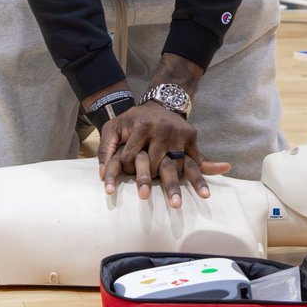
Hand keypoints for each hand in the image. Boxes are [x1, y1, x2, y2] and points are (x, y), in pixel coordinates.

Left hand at [97, 103, 229, 207]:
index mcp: (141, 125)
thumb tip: (101, 175)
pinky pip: (196, 159)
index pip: (132, 156)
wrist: (161, 101)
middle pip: (154, 163)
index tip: (125, 172)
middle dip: (149, 180)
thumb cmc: (133, 119)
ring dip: (175, 185)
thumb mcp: (114, 126)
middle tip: (145, 198)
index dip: (126, 167)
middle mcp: (161, 129)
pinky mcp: (191, 136)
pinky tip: (204, 193)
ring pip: (175, 164)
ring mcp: (178, 134)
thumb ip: (105, 148)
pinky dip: (201, 176)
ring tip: (176, 205)